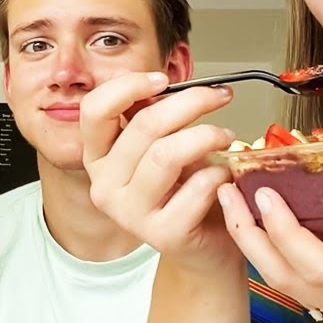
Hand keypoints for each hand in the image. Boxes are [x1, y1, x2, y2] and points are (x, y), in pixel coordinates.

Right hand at [80, 72, 240, 273]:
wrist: (205, 242)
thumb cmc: (185, 186)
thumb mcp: (162, 144)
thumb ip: (153, 116)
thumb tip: (165, 83)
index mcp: (98, 156)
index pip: (95, 109)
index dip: (129, 85)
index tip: (164, 79)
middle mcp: (105, 185)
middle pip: (144, 125)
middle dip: (191, 101)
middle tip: (220, 96)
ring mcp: (130, 213)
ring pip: (167, 154)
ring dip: (207, 135)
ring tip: (226, 136)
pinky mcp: (162, 235)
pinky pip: (196, 189)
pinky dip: (219, 174)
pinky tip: (225, 175)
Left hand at [218, 119, 322, 322]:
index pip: (322, 267)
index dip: (285, 232)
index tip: (264, 194)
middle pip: (290, 280)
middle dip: (251, 236)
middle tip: (228, 192)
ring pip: (296, 290)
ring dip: (262, 249)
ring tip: (240, 206)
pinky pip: (312, 293)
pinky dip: (286, 261)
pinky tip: (280, 231)